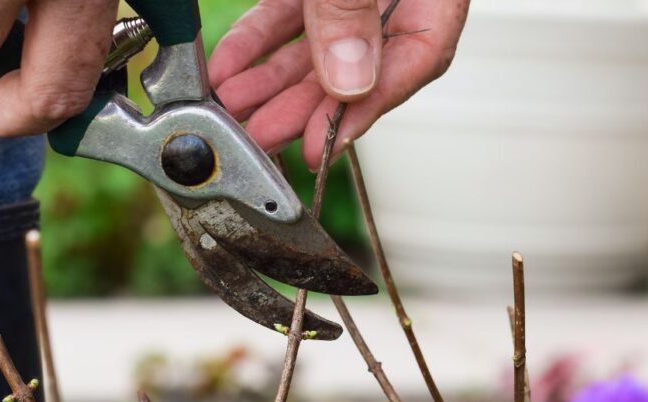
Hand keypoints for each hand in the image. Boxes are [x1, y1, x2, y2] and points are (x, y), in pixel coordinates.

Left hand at [209, 0, 469, 169]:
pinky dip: (257, 43)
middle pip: (357, 65)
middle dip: (302, 107)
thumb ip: (351, 6)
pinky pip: (286, 15)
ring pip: (315, 47)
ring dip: (271, 84)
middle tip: (261, 138)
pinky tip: (228, 68)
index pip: (419, 58)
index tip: (318, 142)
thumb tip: (348, 81)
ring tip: (234, 109)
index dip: (368, 108)